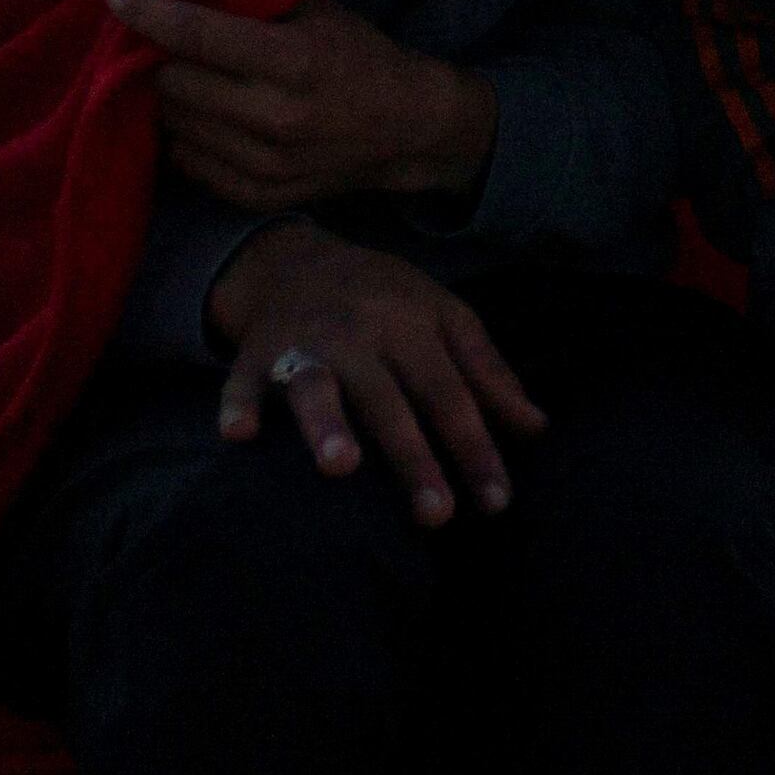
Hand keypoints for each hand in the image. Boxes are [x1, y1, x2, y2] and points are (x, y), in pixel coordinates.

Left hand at [110, 0, 494, 210]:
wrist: (407, 130)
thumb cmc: (359, 56)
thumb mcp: (319, 12)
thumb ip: (255, 0)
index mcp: (293, 61)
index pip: (199, 36)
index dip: (150, 15)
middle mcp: (275, 117)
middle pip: (174, 84)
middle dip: (161, 60)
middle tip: (165, 46)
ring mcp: (264, 165)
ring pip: (175, 126)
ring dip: (171, 99)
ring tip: (186, 80)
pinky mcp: (257, 197)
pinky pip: (189, 164)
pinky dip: (187, 137)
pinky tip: (206, 117)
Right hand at [206, 224, 545, 520]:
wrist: (299, 258)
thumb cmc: (385, 299)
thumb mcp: (444, 316)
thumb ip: (488, 372)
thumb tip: (536, 428)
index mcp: (411, 325)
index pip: (451, 394)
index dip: (475, 448)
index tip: (497, 502)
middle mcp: (358, 334)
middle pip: (390, 401)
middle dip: (413, 458)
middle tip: (436, 515)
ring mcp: (303, 343)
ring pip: (317, 386)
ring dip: (327, 424)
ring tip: (340, 468)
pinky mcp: (254, 354)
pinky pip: (240, 382)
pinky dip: (237, 405)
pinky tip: (238, 436)